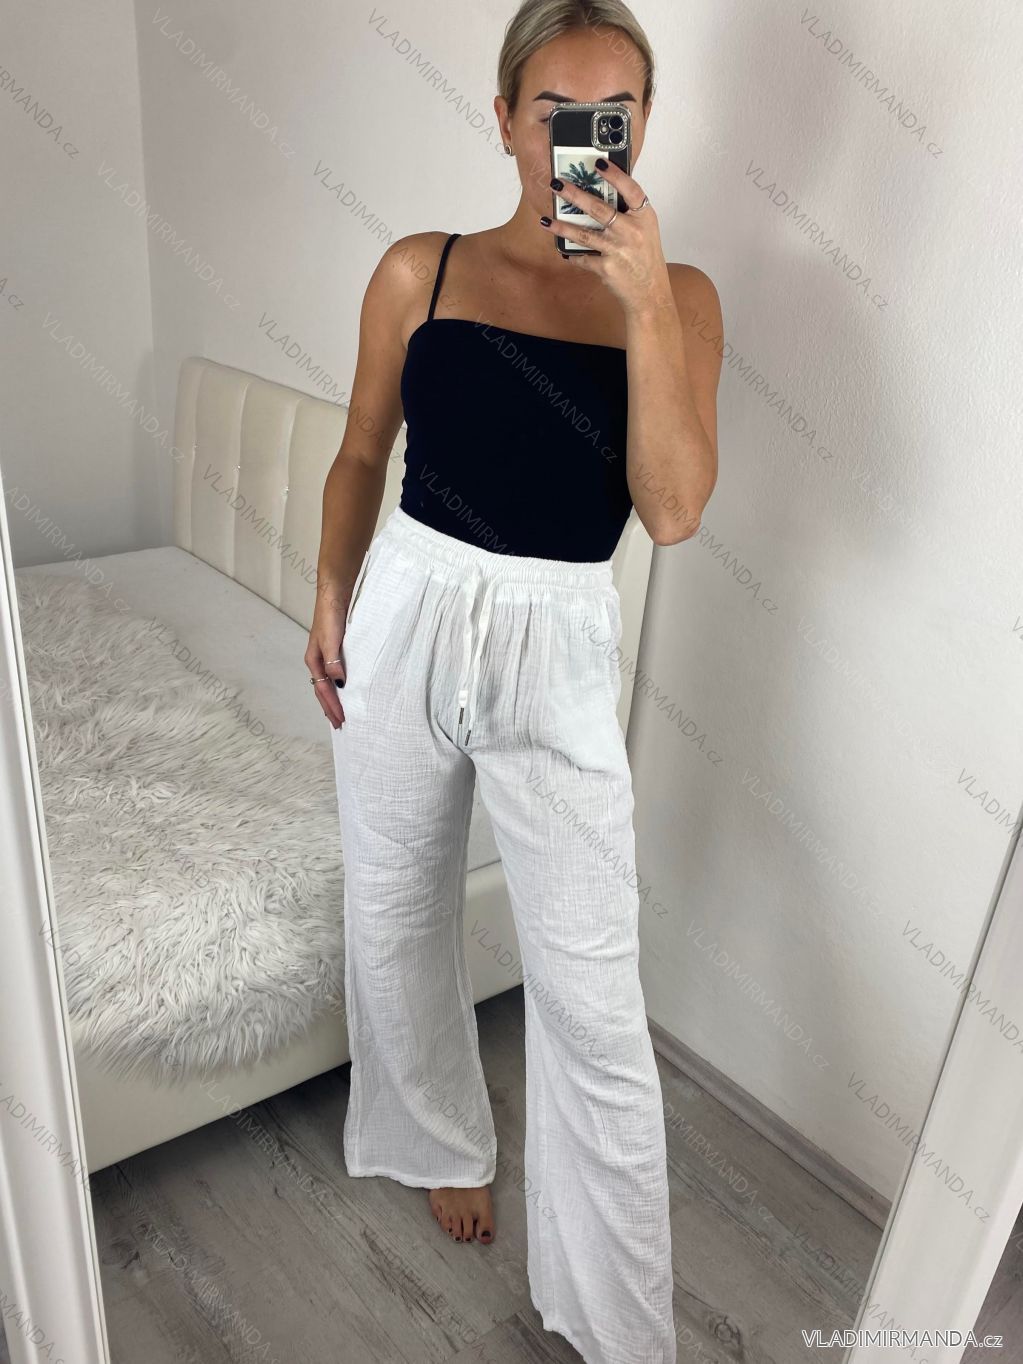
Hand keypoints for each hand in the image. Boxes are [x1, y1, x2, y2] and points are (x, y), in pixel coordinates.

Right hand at [305, 587, 346, 728]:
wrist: (335, 593)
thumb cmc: (331, 615)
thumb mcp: (331, 639)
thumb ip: (334, 660)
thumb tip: (338, 683)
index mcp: (314, 660)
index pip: (324, 690)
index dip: (332, 706)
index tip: (341, 721)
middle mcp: (318, 660)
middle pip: (322, 691)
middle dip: (329, 708)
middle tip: (339, 725)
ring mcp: (326, 655)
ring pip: (327, 683)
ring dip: (332, 699)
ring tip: (339, 713)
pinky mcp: (335, 649)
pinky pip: (335, 674)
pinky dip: (338, 686)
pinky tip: (345, 689)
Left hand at [542, 161, 671, 316]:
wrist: (650, 293)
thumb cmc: (646, 259)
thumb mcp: (646, 231)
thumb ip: (629, 213)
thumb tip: (601, 193)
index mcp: (644, 218)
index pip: (631, 190)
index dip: (615, 175)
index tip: (598, 162)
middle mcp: (632, 231)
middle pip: (598, 208)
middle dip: (574, 194)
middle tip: (556, 184)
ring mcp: (618, 250)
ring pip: (584, 234)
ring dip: (562, 227)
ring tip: (546, 220)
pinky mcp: (606, 268)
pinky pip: (584, 258)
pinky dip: (573, 255)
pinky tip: (563, 251)